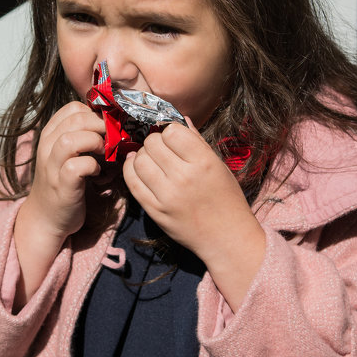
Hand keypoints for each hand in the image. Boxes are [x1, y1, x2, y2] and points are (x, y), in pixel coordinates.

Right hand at [12, 102, 104, 307]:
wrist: (47, 217)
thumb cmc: (63, 183)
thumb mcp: (67, 154)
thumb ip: (81, 136)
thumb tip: (111, 123)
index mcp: (50, 135)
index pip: (71, 108)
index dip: (94, 113)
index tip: (107, 125)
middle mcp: (47, 147)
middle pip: (75, 119)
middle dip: (100, 125)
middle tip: (112, 138)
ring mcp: (52, 166)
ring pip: (71, 139)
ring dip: (94, 141)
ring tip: (104, 152)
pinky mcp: (61, 184)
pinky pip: (77, 166)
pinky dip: (92, 166)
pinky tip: (97, 173)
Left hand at [122, 120, 265, 309]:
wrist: (226, 237)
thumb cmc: (226, 198)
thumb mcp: (219, 166)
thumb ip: (197, 142)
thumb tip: (179, 119)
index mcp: (204, 162)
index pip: (172, 131)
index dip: (170, 131)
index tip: (174, 139)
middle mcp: (184, 177)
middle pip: (152, 143)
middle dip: (155, 142)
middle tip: (162, 151)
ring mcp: (166, 195)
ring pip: (139, 159)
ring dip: (142, 155)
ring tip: (152, 160)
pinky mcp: (154, 210)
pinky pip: (131, 181)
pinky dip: (131, 169)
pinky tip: (138, 167)